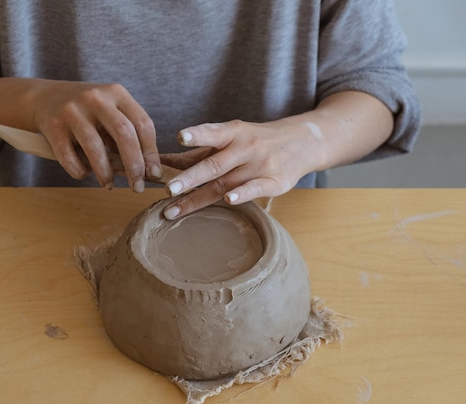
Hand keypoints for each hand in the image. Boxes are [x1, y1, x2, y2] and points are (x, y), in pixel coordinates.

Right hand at [33, 81, 160, 190]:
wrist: (43, 98)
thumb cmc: (87, 112)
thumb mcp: (109, 112)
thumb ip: (127, 134)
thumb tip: (147, 170)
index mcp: (116, 93)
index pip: (143, 123)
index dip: (151, 152)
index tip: (153, 174)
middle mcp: (96, 98)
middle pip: (124, 133)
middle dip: (134, 165)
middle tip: (137, 186)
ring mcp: (72, 110)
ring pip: (95, 147)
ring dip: (105, 172)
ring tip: (108, 184)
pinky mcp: (53, 126)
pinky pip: (69, 157)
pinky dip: (80, 171)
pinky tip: (84, 172)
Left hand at [161, 120, 318, 219]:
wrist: (303, 141)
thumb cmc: (256, 141)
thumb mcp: (230, 138)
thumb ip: (198, 151)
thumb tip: (163, 161)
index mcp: (233, 132)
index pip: (213, 133)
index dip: (196, 135)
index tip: (179, 137)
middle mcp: (246, 147)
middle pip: (214, 165)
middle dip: (189, 178)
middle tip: (167, 189)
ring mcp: (261, 165)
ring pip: (227, 182)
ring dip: (199, 197)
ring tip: (175, 209)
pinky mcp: (274, 182)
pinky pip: (255, 189)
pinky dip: (242, 195)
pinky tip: (228, 201)